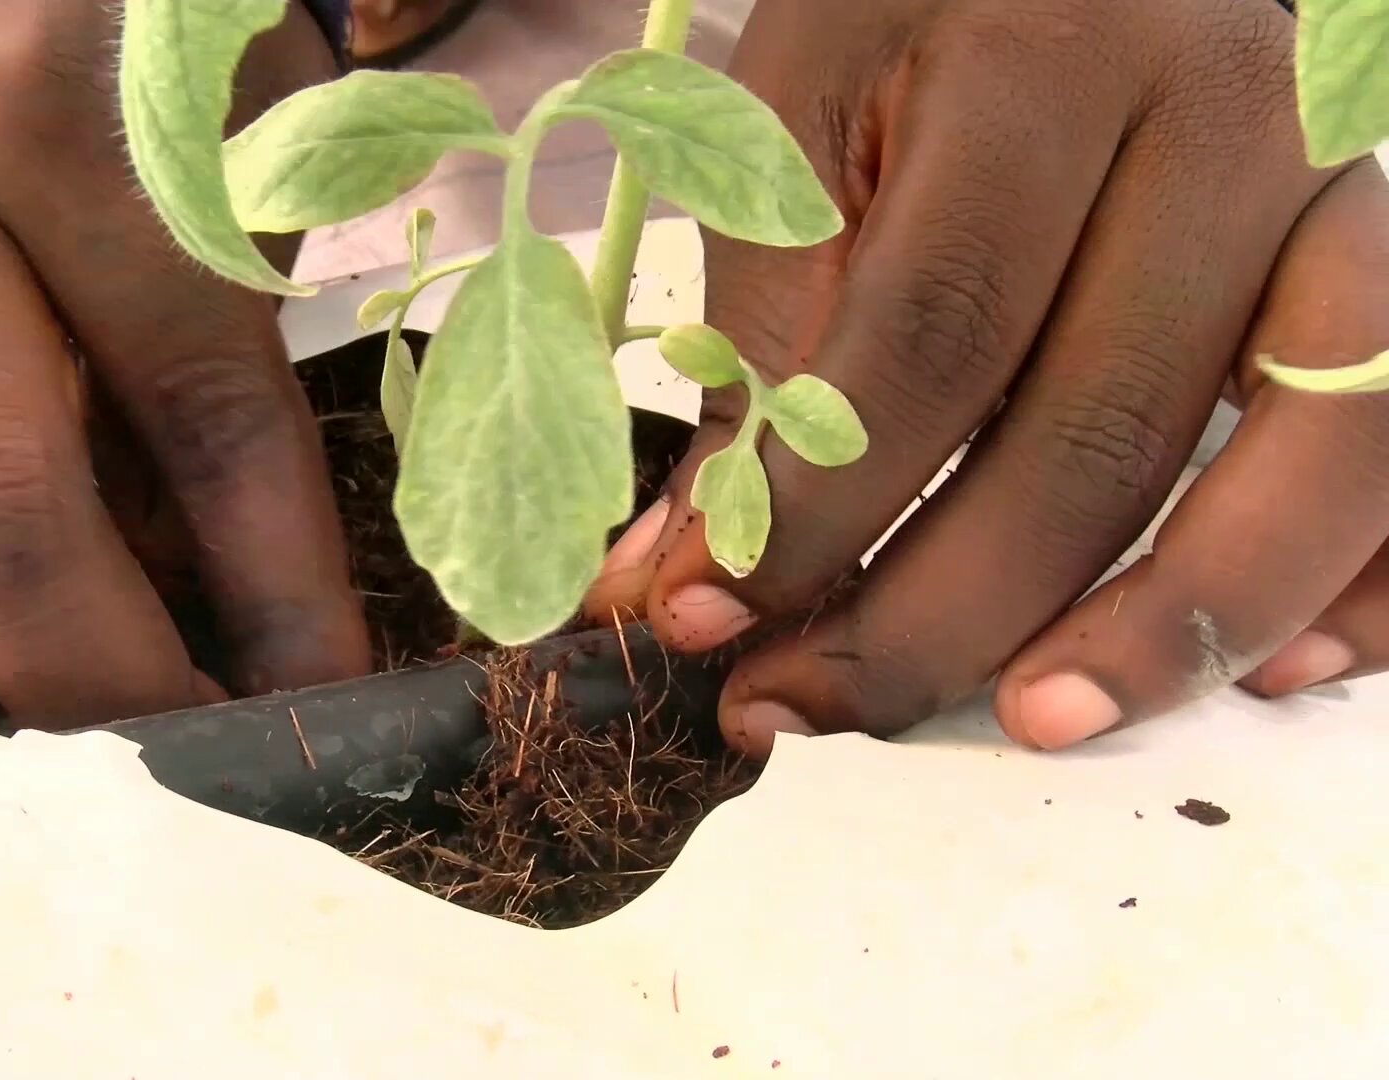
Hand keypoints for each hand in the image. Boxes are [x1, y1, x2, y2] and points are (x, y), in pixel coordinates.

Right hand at [0, 0, 370, 724]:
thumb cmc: (143, 118)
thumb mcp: (239, 216)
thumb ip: (231, 413)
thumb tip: (260, 659)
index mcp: (69, 122)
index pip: (199, 407)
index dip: (274, 587)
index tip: (315, 699)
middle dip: (93, 666)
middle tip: (162, 734)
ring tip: (22, 691)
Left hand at [587, 0, 1388, 755]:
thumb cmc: (906, 30)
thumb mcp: (797, 135)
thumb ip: (762, 350)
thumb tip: (689, 576)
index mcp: (1046, 60)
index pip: (933, 335)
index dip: (816, 509)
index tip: (708, 615)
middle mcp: (1226, 117)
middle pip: (1101, 424)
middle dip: (943, 608)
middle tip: (811, 706)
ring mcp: (1337, 189)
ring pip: (1310, 447)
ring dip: (1170, 625)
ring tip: (1035, 722)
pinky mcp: (1385, 255)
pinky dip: (1365, 579)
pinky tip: (1267, 673)